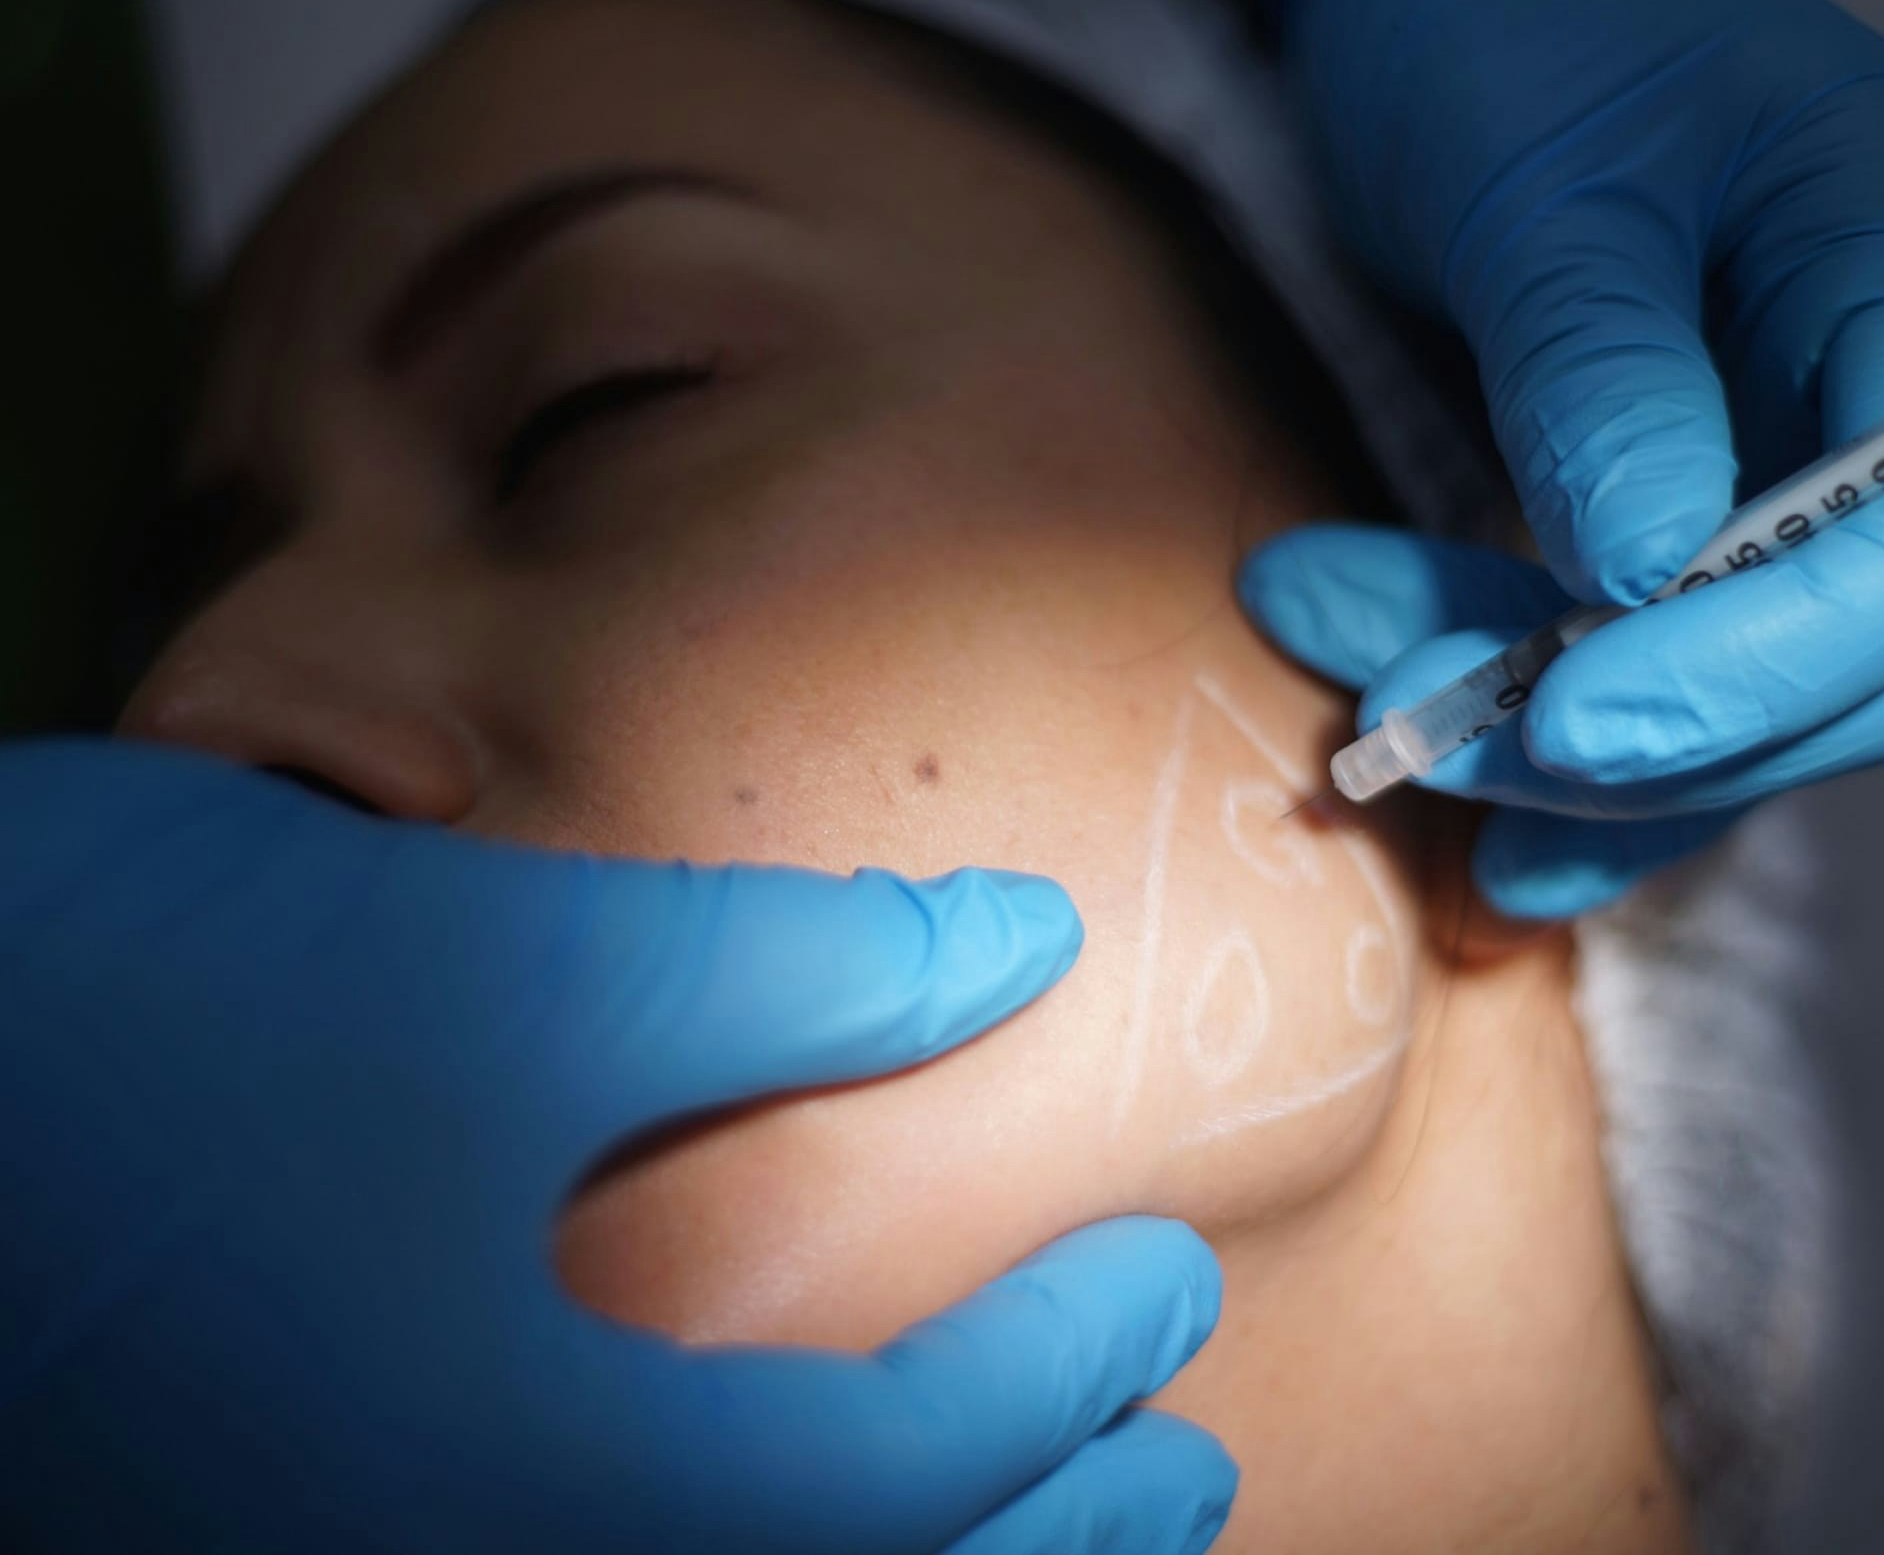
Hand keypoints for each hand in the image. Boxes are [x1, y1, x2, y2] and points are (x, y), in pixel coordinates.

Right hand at [0, 740, 1234, 1552]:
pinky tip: (780, 1506)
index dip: (1060, 1377)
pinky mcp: (284, 1530)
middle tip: (1175, 1469)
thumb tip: (1017, 944)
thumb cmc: (154, 1015)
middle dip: (1031, 1548)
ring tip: (1050, 1527)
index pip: (893, 1485)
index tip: (1165, 1277)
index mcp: (539, 1493)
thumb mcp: (511, 970)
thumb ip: (795, 973)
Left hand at [1259, 0, 1883, 912]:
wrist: (1452, 3)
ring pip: (1737, 692)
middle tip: (1410, 730)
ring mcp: (1796, 473)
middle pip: (1850, 656)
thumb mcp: (1541, 186)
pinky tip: (1462, 820)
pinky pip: (1662, 676)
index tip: (1574, 723)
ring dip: (1548, 748)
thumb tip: (1647, 567)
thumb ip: (1600, 369)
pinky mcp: (1699, 529)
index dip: (1766, 659)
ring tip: (1367, 723)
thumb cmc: (1512, 37)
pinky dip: (1557, 753)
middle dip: (1632, 734)